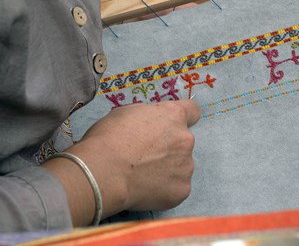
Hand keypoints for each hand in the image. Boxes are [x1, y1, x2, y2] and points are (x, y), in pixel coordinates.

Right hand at [43, 99, 200, 225]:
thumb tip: (152, 124)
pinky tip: (146, 189)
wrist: (103, 172)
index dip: (183, 117)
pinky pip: (177, 186)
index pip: (193, 110)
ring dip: (168, 168)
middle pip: (183, 141)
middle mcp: (186, 139)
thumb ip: (148, 116)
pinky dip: (165, 188)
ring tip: (143, 176)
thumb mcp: (126, 112)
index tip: (173, 125)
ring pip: (181, 165)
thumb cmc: (108, 139)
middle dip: (169, 147)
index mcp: (174, 116)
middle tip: (146, 157)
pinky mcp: (182, 189)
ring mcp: (187, 166)